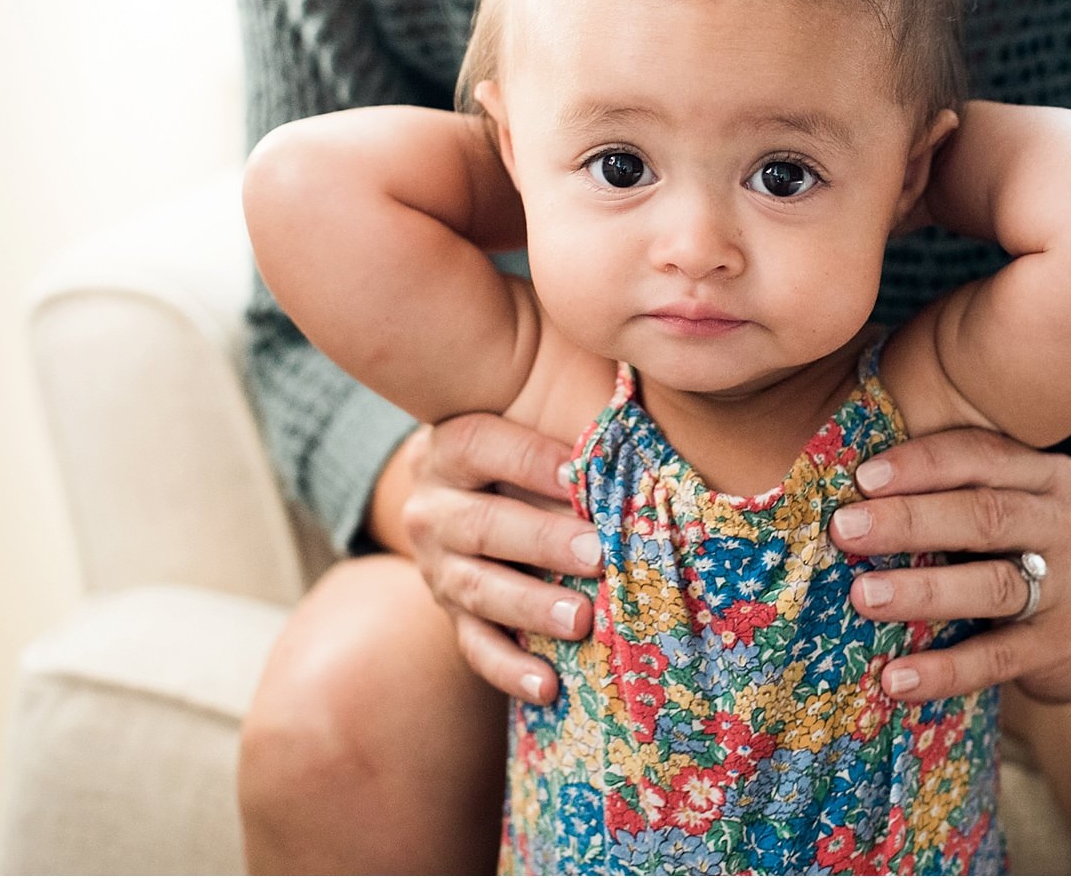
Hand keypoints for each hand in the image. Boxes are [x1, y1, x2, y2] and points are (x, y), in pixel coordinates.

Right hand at [380, 414, 603, 705]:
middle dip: (541, 540)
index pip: (482, 446)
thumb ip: (576, 401)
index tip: (578, 472)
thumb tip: (637, 385)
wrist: (465, 486)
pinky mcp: (451, 614)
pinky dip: (510, 669)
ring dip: (530, 606)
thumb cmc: (527, 441)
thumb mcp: (535, 409)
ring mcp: (437, 566)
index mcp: (452, 446)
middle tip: (598, 553)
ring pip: (477, 589)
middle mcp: (433, 507)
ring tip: (582, 619)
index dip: (528, 459)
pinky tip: (550, 686)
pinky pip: (475, 646)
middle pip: (482, 526)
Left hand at [826, 427, 1070, 702]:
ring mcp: (1069, 588)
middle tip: (846, 530)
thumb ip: (957, 486)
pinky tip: (897, 678)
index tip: (864, 477)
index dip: (923, 464)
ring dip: (924, 591)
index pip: (983, 456)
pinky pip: (998, 658)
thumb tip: (851, 484)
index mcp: (1047, 474)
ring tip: (864, 597)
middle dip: (911, 521)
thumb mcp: (1014, 500)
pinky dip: (946, 670)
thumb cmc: (1029, 545)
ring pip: (993, 585)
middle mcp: (1066, 523)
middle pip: (986, 516)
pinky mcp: (1059, 647)